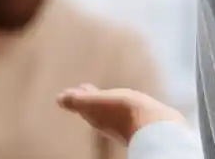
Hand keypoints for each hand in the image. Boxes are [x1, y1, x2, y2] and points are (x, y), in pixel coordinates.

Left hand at [56, 84, 185, 142]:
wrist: (155, 125)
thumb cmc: (124, 111)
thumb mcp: (96, 102)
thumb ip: (78, 100)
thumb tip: (59, 99)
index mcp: (93, 114)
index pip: (80, 104)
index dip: (75, 97)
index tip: (69, 91)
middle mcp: (105, 120)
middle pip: (93, 108)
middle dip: (88, 99)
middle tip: (84, 89)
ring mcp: (121, 121)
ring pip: (107, 110)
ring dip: (102, 101)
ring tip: (101, 94)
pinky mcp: (137, 120)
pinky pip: (122, 110)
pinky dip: (117, 104)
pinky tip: (123, 101)